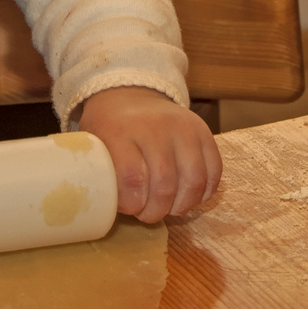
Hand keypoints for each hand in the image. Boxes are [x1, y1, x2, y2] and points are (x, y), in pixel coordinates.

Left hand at [77, 86, 222, 222]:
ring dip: (182, 205)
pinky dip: (204, 192)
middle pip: (165, 183)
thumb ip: (97, 174)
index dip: (132, 204)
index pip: (132, 177)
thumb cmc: (109, 129)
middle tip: (148, 214)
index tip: (129, 209)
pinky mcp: (203, 131)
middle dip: (157, 211)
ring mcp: (183, 127)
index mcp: (121, 131)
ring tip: (170, 208)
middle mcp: (155, 127)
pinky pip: (214, 170)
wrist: (129, 94)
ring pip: (194, 180)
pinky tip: (189, 197)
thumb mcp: (93, 145)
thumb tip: (102, 212)